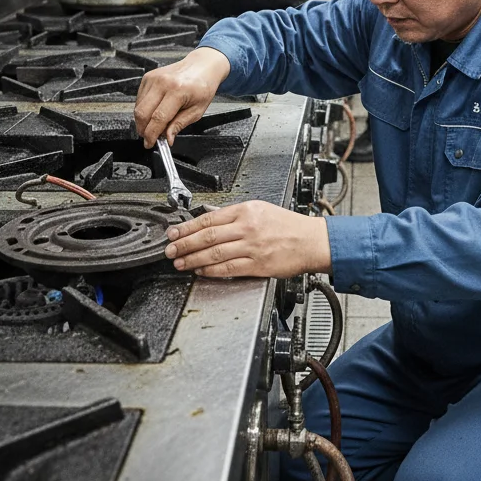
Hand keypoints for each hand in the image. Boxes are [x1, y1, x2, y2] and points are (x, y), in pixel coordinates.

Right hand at [134, 47, 231, 146]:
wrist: (202, 66)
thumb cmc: (203, 86)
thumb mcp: (197, 110)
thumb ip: (179, 124)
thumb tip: (167, 138)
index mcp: (178, 90)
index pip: (158, 118)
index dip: (151, 134)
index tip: (150, 143)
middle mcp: (163, 82)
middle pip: (142, 113)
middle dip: (143, 130)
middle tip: (149, 137)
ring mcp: (154, 78)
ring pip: (138, 106)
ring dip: (143, 120)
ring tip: (155, 125)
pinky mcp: (148, 77)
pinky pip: (139, 98)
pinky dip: (143, 109)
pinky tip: (154, 112)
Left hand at [164, 200, 331, 278]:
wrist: (311, 241)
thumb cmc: (289, 225)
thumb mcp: (261, 209)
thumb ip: (236, 214)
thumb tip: (211, 217)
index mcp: (246, 210)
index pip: (209, 218)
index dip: (187, 227)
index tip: (174, 232)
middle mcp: (247, 227)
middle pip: (208, 236)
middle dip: (184, 244)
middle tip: (169, 249)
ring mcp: (252, 247)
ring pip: (214, 253)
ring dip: (193, 259)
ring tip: (180, 262)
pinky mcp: (257, 265)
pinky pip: (228, 268)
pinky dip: (211, 271)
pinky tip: (200, 271)